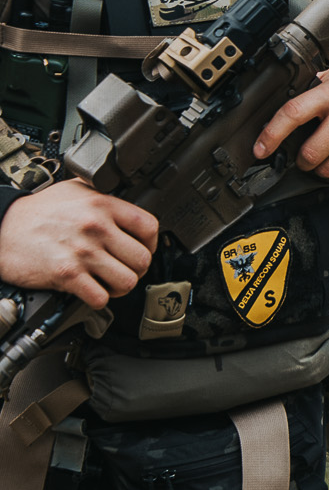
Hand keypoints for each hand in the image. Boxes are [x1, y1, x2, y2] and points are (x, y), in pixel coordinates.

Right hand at [0, 178, 159, 308]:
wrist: (0, 227)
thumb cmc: (35, 212)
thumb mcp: (74, 190)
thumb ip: (104, 197)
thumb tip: (127, 208)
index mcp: (102, 205)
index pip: (149, 227)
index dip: (151, 243)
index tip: (142, 249)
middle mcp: (95, 227)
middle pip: (143, 259)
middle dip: (136, 270)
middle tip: (124, 270)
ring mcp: (82, 251)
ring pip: (127, 281)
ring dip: (120, 287)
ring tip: (108, 282)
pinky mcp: (66, 274)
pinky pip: (100, 297)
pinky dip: (99, 299)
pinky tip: (91, 291)